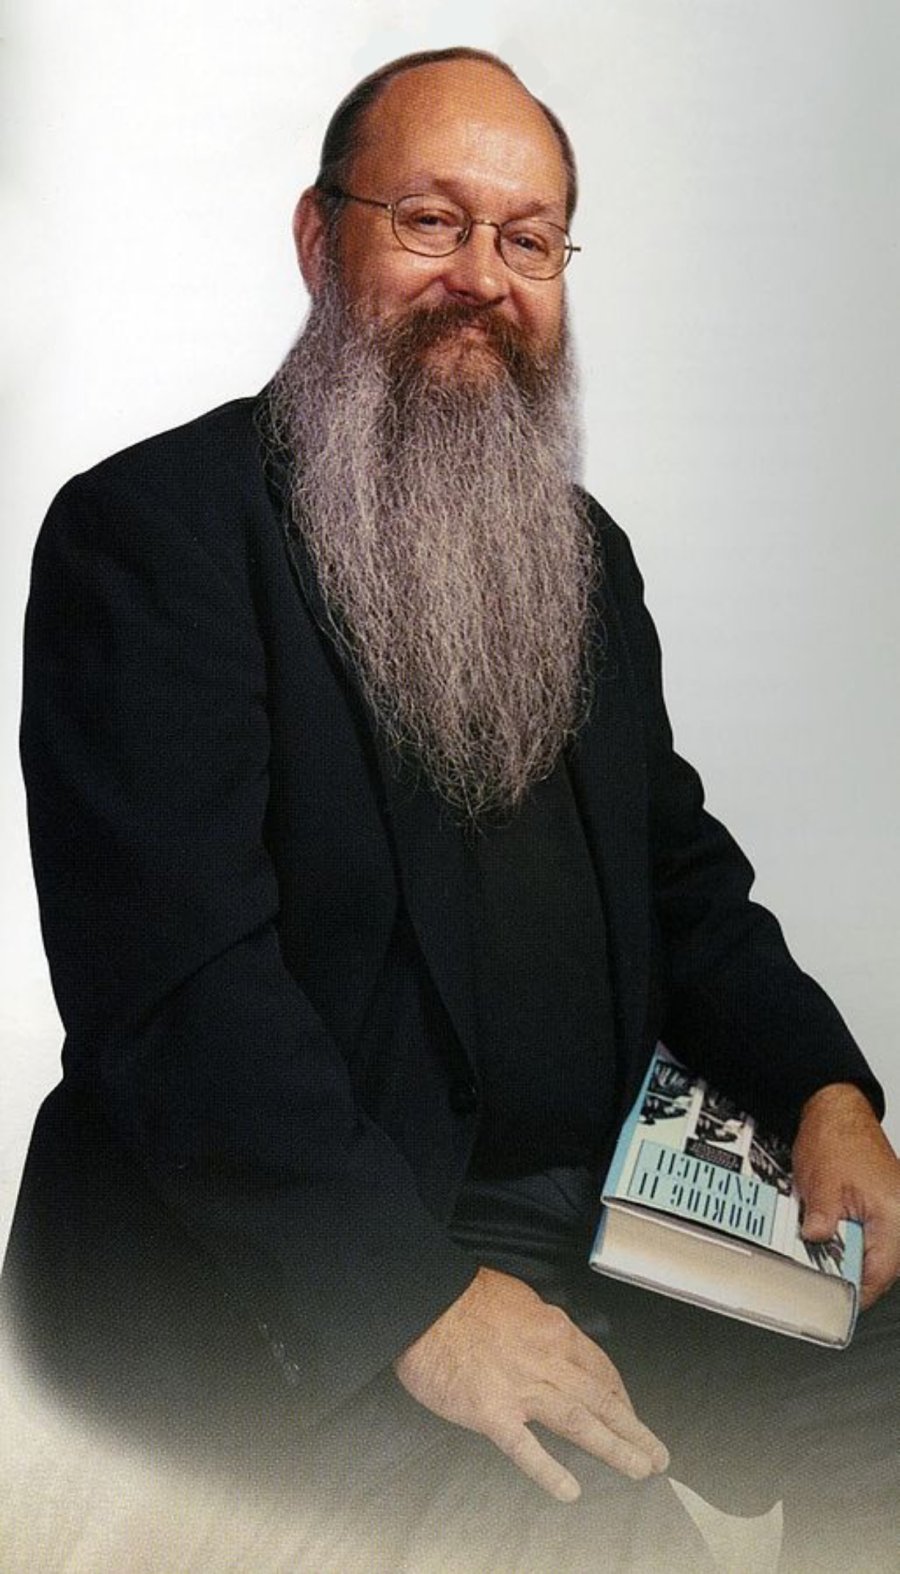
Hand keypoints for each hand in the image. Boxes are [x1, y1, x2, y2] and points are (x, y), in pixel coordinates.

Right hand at [393, 1266, 668, 1501]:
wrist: (423, 1300)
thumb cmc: (462, 1297)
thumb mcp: (517, 1299)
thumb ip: (540, 1327)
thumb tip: (555, 1342)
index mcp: (553, 1330)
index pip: (599, 1368)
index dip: (620, 1395)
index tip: (629, 1413)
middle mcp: (547, 1359)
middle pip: (601, 1398)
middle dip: (633, 1429)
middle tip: (656, 1454)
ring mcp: (521, 1388)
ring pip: (580, 1422)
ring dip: (614, 1448)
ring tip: (638, 1469)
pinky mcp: (491, 1412)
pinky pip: (526, 1448)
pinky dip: (550, 1470)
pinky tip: (570, 1490)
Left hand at [793, 1082, 899, 1307]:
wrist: (838, 1109)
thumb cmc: (836, 1137)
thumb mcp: (821, 1182)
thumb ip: (821, 1220)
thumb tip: (815, 1244)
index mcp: (893, 1217)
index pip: (878, 1276)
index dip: (851, 1292)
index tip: (830, 1300)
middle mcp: (899, 1218)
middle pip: (875, 1267)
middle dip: (844, 1272)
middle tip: (816, 1271)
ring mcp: (891, 1213)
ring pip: (868, 1252)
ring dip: (842, 1254)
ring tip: (817, 1243)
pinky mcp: (880, 1208)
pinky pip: (865, 1235)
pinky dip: (844, 1237)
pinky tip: (823, 1230)